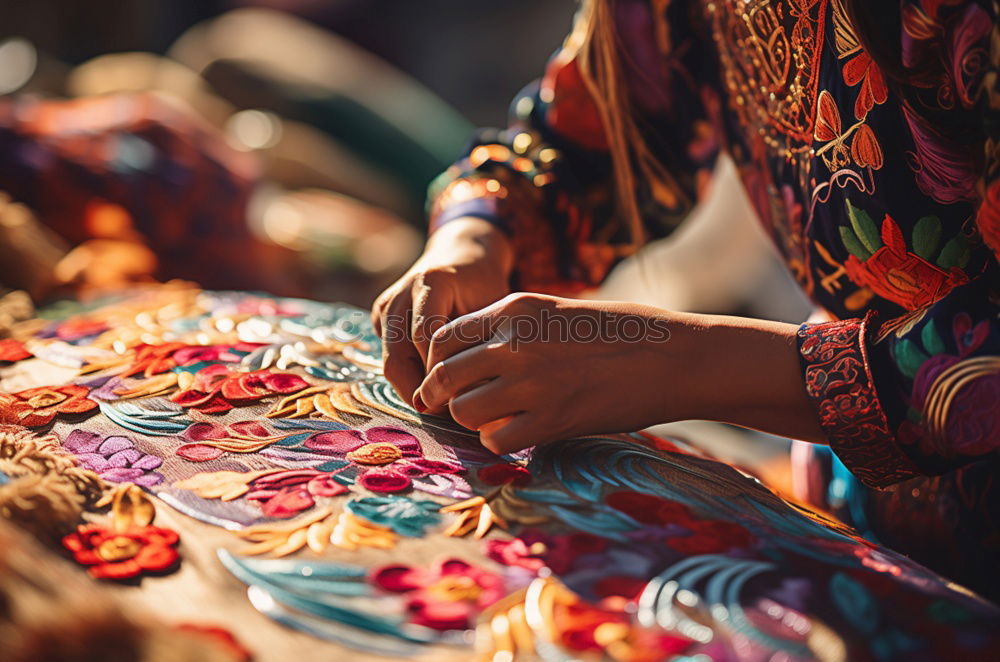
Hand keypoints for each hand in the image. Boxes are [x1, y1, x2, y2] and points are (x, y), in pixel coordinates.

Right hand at [372, 217, 512, 402]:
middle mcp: (401, 292)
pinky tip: (431, 387)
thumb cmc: (485, 285)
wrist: (462, 254)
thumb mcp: (492, 306)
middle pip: (398, 356)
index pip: (426, 338)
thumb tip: (479, 394)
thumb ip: (480, 342)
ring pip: (389, 360)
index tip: (462, 396)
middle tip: (446, 412)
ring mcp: (386, 303)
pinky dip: (408, 375)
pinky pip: (389, 354)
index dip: (441, 372)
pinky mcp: (379, 315)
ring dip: (412, 387)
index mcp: (431, 282)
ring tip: (440, 404)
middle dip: (420, 389)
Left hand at [413, 293, 682, 452]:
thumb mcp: (556, 310)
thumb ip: (511, 329)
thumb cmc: (618, 332)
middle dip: (441, 395)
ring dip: (471, 419)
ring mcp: (532, 382)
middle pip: (444, 375)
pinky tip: (516, 432)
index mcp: (515, 309)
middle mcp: (515, 343)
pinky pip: (495, 439)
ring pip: (463, 410)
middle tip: (450, 407)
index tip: (445, 378)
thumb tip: (469, 358)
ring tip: (492, 418)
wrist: (673, 357)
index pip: (443, 337)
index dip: (437, 362)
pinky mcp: (551, 420)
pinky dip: (498, 440)